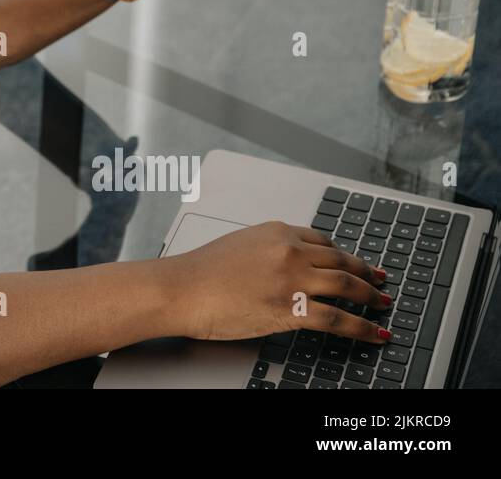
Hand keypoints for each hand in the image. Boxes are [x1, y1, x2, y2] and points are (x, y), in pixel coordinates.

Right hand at [167, 220, 391, 343]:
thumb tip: (282, 267)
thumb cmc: (200, 271)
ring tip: (383, 305)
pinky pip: (339, 319)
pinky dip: (364, 328)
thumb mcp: (238, 246)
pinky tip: (376, 333)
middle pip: (342, 260)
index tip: (354, 262)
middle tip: (381, 281)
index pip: (322, 241)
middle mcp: (290, 251)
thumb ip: (266, 251)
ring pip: (347, 286)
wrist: (181, 288)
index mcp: (276, 232)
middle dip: (367, 273)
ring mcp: (293, 279)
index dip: (344, 254)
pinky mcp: (293, 309)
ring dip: (371, 297)